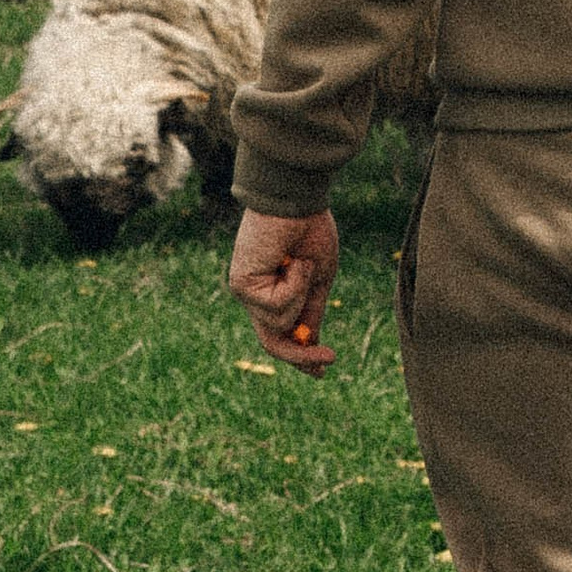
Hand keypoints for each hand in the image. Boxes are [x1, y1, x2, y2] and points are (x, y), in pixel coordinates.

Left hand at [228, 208, 340, 373]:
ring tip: (301, 262)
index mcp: (271, 293)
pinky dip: (294, 285)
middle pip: (273, 343)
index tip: (323, 371)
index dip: (301, 357)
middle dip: (301, 356)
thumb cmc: (309, 230)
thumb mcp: (318, 279)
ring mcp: (245, 292)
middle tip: (330, 360)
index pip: (280, 335)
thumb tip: (311, 344)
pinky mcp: (241, 286)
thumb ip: (311, 311)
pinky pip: (276, 307)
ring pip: (279, 325)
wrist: (297, 199)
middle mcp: (254, 295)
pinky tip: (291, 260)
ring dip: (301, 296)